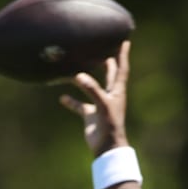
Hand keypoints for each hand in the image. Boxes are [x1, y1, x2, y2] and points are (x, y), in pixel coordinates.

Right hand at [59, 40, 130, 156]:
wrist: (107, 147)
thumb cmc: (110, 126)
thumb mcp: (102, 105)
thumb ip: (91, 89)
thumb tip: (78, 75)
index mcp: (117, 91)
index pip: (121, 69)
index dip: (122, 55)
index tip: (125, 41)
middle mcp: (110, 96)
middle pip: (110, 75)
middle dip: (107, 63)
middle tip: (103, 49)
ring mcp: (100, 105)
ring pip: (92, 88)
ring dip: (84, 80)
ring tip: (75, 70)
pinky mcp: (91, 115)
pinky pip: (80, 105)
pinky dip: (72, 101)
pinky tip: (63, 98)